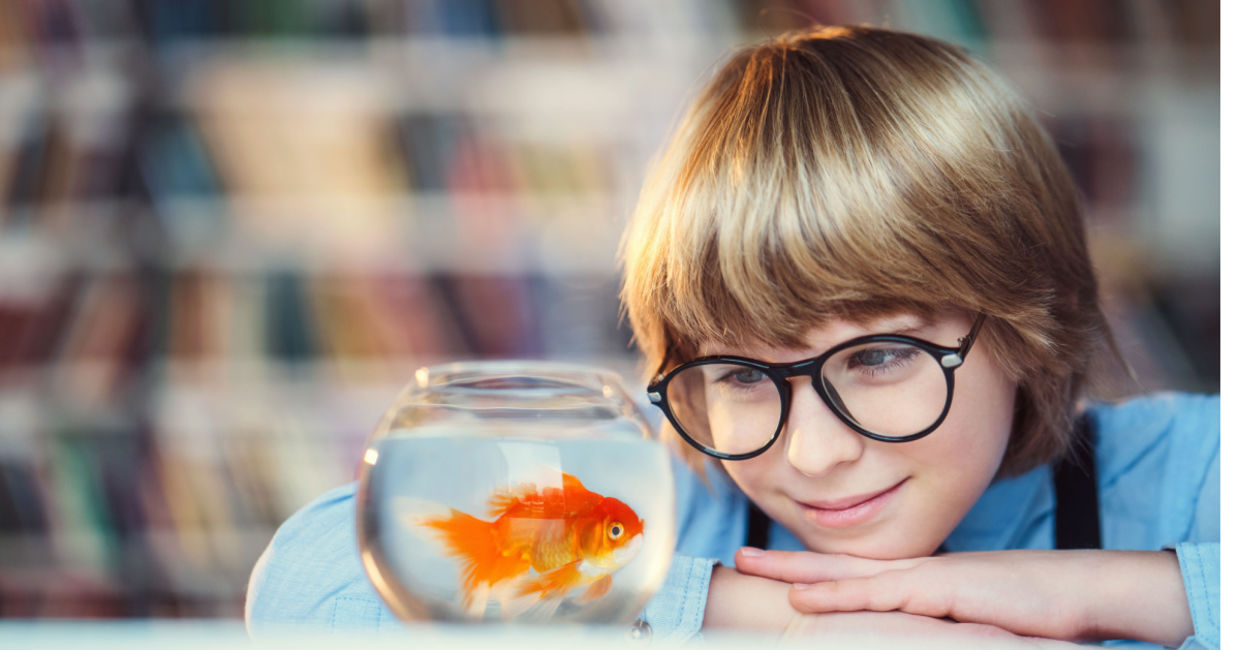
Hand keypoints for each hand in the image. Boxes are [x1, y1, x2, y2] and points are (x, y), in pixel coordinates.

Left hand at [704, 566, 1083, 647]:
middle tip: (738, 557)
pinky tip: (806, 601)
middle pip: (837, 566)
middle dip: (785, 563)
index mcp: (919, 580)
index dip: (810, 571)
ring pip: (847, 574)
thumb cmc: (1033, 610)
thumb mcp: (970, 621)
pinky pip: (881, 595)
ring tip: (750, 566)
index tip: (769, 569)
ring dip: (797, 573)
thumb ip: (935, 623)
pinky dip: (839, 596)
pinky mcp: (943, 590)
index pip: (852, 573)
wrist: (1082, 592)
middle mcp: (915, 572)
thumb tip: (910, 633)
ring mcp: (927, 578)